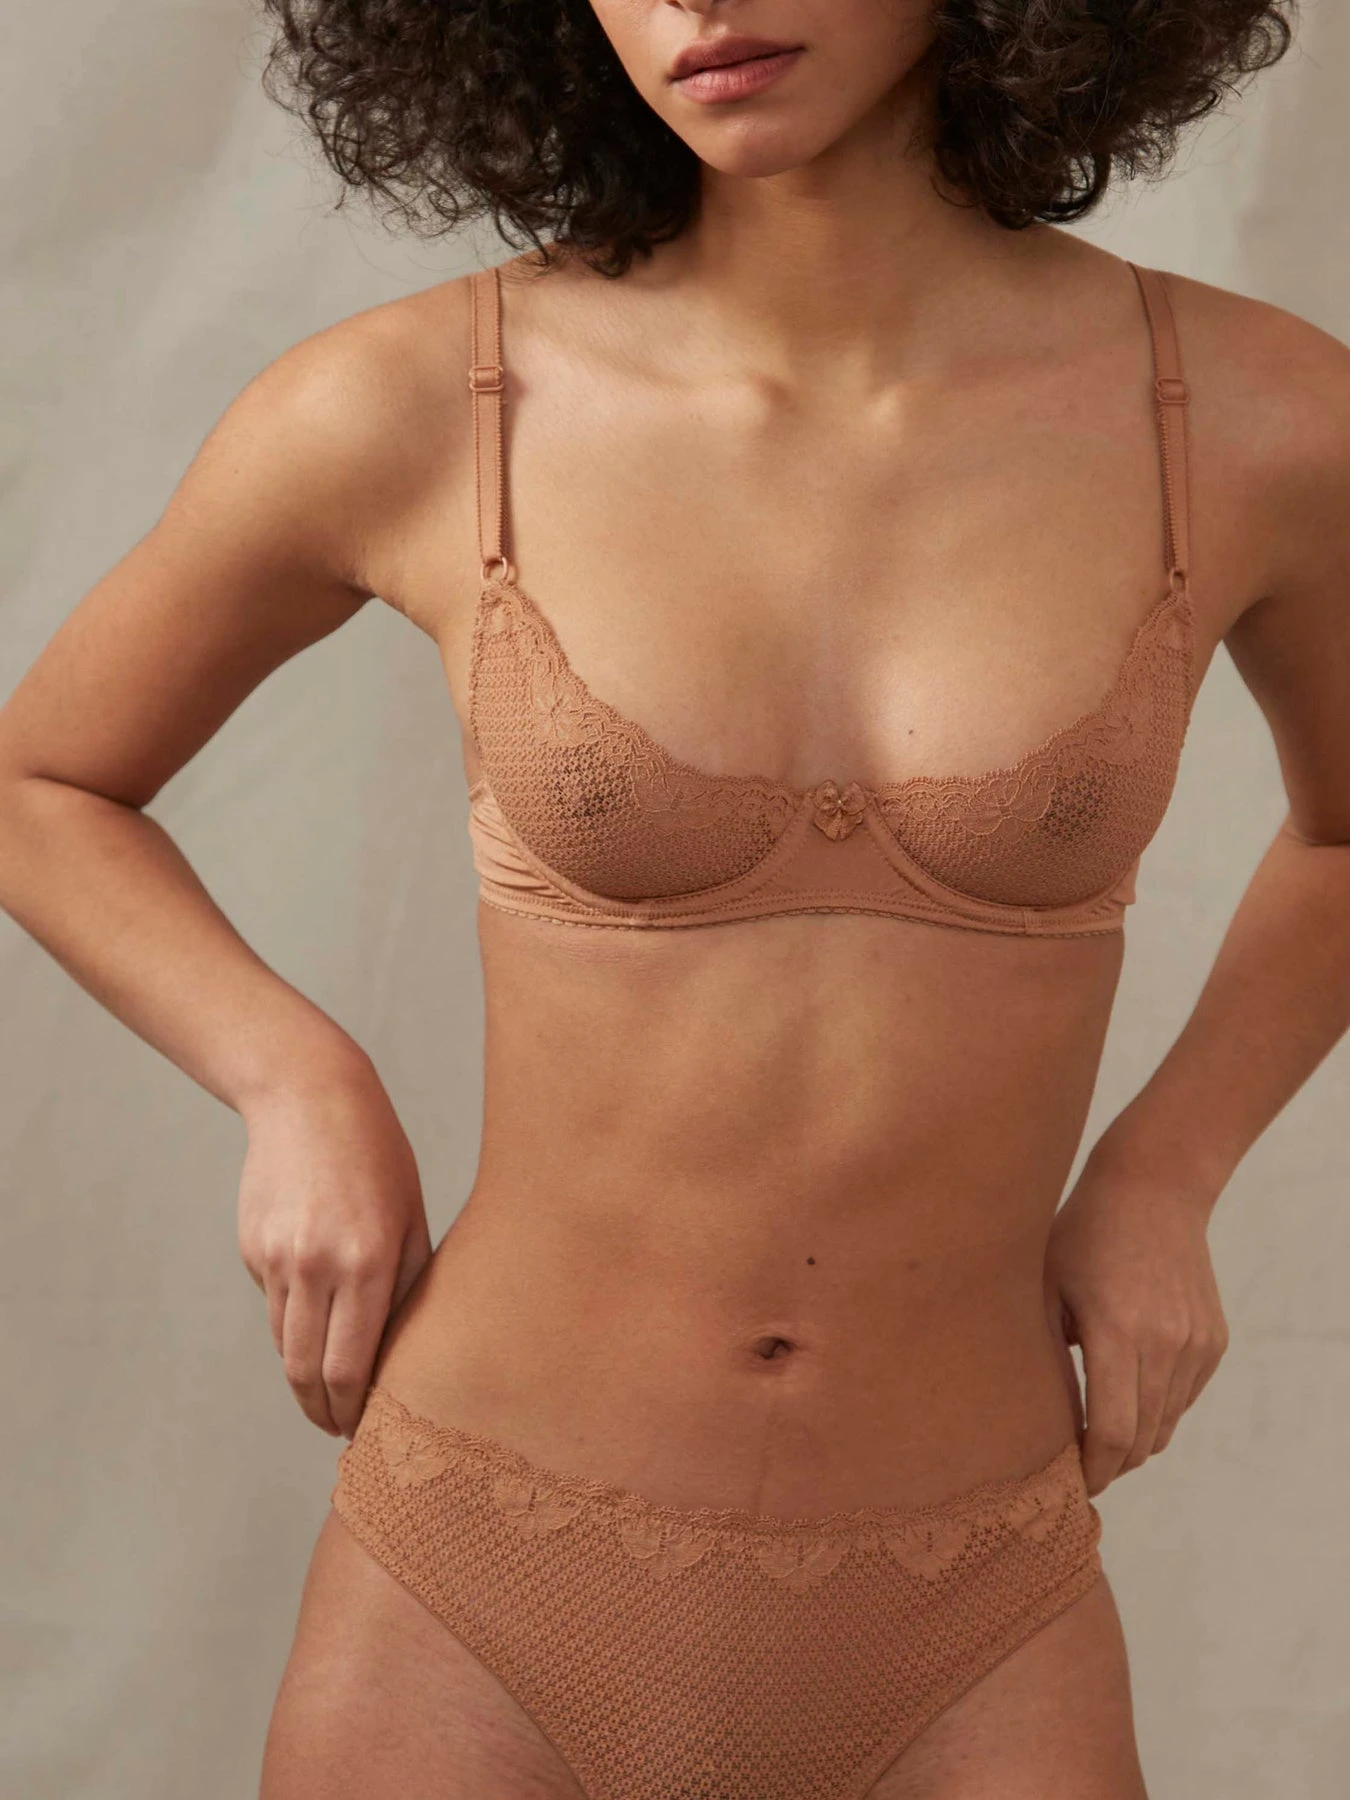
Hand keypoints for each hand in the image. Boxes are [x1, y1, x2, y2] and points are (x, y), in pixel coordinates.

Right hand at [237, 1060, 432, 1437]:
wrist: (308, 1097)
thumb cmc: (378, 1158)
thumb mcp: (414, 1217)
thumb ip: (410, 1287)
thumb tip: (404, 1358)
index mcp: (370, 1260)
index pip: (351, 1367)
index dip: (353, 1411)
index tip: (362, 1431)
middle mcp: (317, 1264)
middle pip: (308, 1371)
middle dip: (324, 1412)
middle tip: (339, 1430)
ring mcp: (277, 1258)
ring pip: (284, 1345)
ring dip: (304, 1379)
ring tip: (327, 1396)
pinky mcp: (252, 1249)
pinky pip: (274, 1304)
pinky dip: (292, 1322)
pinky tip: (314, 1307)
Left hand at [1044, 1141, 1228, 1496]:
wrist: (1153, 1189)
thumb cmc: (1080, 1233)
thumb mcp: (1043, 1287)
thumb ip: (1041, 1355)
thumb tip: (1033, 1424)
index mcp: (1118, 1333)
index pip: (1110, 1433)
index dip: (1091, 1470)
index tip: (1070, 1485)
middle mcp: (1166, 1345)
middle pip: (1142, 1441)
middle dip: (1110, 1465)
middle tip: (1078, 1468)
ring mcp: (1196, 1344)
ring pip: (1166, 1425)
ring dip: (1134, 1441)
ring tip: (1098, 1435)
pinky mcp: (1213, 1341)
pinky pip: (1184, 1398)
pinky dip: (1157, 1410)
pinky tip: (1127, 1390)